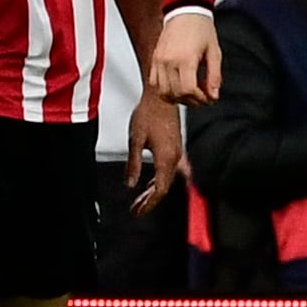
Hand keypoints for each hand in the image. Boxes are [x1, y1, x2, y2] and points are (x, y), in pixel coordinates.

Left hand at [125, 85, 186, 212]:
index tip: (137, 212)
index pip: (159, 190)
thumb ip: (133, 164)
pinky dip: (159, 179)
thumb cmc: (148, 113)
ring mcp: (176, 152)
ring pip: (166, 179)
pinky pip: (169, 170)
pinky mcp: (175, 146)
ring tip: (140, 199)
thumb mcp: (135, 139)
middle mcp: (175, 158)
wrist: (162, 94)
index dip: (148, 204)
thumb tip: (130, 184)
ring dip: (153, 191)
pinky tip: (152, 183)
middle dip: (149, 201)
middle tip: (136, 210)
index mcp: (166, 159)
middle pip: (163, 187)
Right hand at [146, 11, 218, 104]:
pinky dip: (163, 90)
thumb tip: (214, 95)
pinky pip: (153, 82)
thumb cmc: (201, 29)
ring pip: (162, 91)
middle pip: (176, 93)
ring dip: (176, 98)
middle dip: (191, 101)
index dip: (200, 99)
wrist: (185, 11)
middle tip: (201, 98)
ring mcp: (159, 60)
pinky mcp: (154, 58)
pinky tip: (175, 88)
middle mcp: (169, 61)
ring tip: (188, 95)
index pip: (188, 90)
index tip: (208, 98)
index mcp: (186, 59)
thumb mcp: (215, 52)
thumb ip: (214, 76)